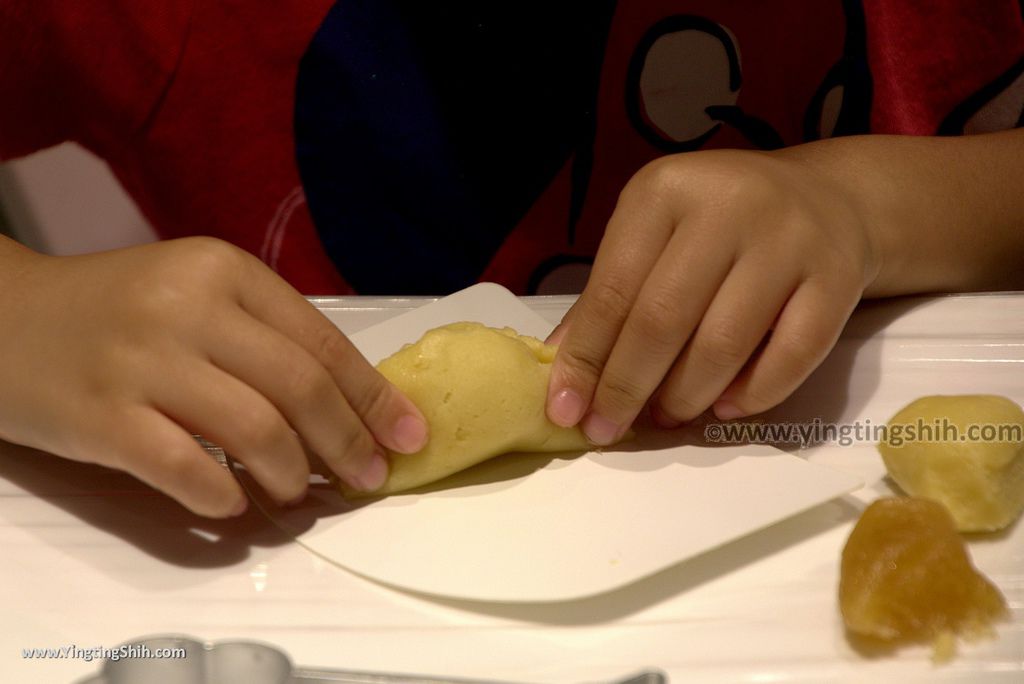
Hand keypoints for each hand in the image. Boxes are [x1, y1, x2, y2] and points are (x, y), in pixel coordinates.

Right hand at [0, 237, 427, 516]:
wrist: (1, 318)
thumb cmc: (115, 311)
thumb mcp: (195, 296)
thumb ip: (264, 338)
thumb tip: (352, 408)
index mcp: (223, 271)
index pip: (322, 341)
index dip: (374, 396)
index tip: (409, 436)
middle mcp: (187, 308)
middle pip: (301, 387)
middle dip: (349, 442)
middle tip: (369, 479)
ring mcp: (141, 362)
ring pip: (255, 430)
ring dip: (292, 475)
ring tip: (298, 495)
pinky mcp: (100, 417)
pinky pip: (185, 470)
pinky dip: (223, 496)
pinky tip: (233, 504)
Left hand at [546, 147, 879, 441]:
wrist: (829, 198)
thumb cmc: (718, 227)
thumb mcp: (655, 238)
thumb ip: (608, 298)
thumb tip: (562, 373)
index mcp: (665, 190)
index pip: (613, 289)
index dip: (585, 358)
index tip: (564, 410)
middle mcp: (728, 205)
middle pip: (663, 319)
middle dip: (627, 387)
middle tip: (608, 429)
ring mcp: (790, 239)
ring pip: (724, 343)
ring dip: (685, 396)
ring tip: (667, 417)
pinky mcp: (838, 277)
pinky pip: (792, 356)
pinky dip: (753, 395)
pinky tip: (725, 409)